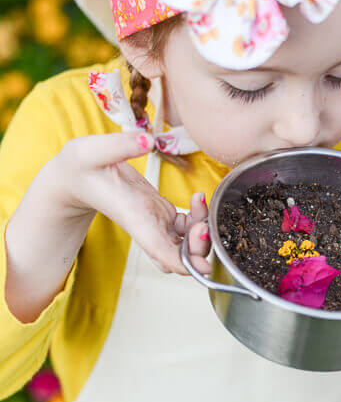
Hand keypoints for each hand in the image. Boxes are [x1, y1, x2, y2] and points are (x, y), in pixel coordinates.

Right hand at [54, 130, 211, 275]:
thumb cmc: (78, 168)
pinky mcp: (161, 213)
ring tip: (199, 199)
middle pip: (182, 258)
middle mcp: (149, 228)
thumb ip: (119, 145)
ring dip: (203, 231)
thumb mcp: (92, 151)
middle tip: (206, 222)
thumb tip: (147, 141)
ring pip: (189, 244)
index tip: (203, 237)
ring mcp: (156, 223)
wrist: (74, 176)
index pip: (166, 256)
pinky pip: (189, 227)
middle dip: (201, 247)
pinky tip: (197, 196)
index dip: (189, 261)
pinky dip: (199, 218)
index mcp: (136, 221)